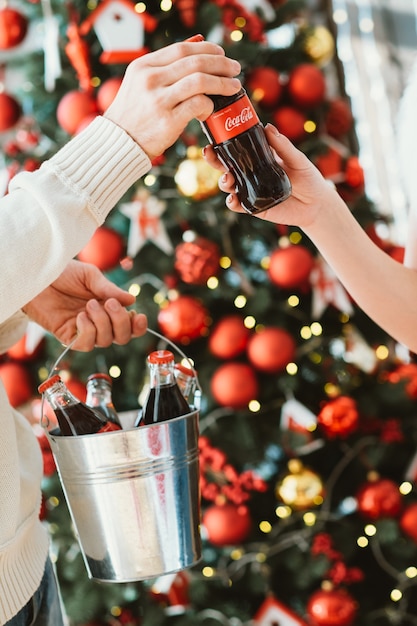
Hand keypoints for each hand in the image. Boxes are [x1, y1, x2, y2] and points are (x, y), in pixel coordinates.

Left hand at [22, 260, 146, 350]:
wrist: (37, 276)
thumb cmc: (62, 273)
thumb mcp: (90, 276)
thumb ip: (110, 289)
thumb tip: (131, 300)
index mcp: (108, 307)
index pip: (130, 325)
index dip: (138, 326)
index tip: (137, 315)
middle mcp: (99, 322)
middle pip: (122, 337)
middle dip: (121, 322)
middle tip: (109, 303)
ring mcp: (84, 330)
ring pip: (105, 341)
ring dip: (102, 322)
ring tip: (89, 304)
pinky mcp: (68, 336)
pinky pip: (86, 344)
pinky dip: (88, 331)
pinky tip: (80, 317)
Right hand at [104, 39, 240, 159]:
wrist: (119, 142)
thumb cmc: (134, 113)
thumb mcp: (140, 81)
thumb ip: (165, 64)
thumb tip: (197, 42)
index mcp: (143, 66)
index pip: (182, 49)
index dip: (207, 49)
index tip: (222, 54)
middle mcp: (150, 80)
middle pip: (195, 63)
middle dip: (221, 64)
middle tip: (235, 69)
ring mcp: (158, 100)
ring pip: (200, 82)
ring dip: (222, 83)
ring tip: (234, 86)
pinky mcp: (168, 121)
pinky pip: (198, 105)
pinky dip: (208, 105)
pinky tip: (209, 109)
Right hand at [203, 124, 344, 229]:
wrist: (317, 205)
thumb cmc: (309, 179)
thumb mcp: (297, 159)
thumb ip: (283, 146)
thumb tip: (268, 127)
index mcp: (260, 158)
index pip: (238, 149)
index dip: (224, 143)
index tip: (215, 137)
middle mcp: (251, 174)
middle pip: (227, 166)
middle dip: (214, 160)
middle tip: (209, 154)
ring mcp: (251, 191)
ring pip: (229, 185)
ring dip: (223, 181)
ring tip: (228, 180)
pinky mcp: (254, 207)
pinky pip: (238, 205)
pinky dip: (232, 203)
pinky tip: (233, 199)